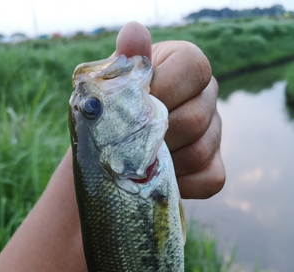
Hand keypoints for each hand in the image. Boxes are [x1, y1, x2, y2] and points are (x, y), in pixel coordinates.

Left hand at [116, 22, 224, 198]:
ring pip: (200, 152)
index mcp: (186, 65)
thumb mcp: (113, 85)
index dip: (164, 91)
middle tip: (128, 143)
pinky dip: (181, 185)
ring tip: (137, 162)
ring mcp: (215, 134)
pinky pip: (209, 179)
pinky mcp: (213, 168)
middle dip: (156, 135)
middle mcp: (207, 97)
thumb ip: (126, 61)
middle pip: (196, 118)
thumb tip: (133, 33)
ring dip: (163, 163)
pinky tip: (157, 179)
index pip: (195, 69)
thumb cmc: (112, 110)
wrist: (110, 148)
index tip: (135, 107)